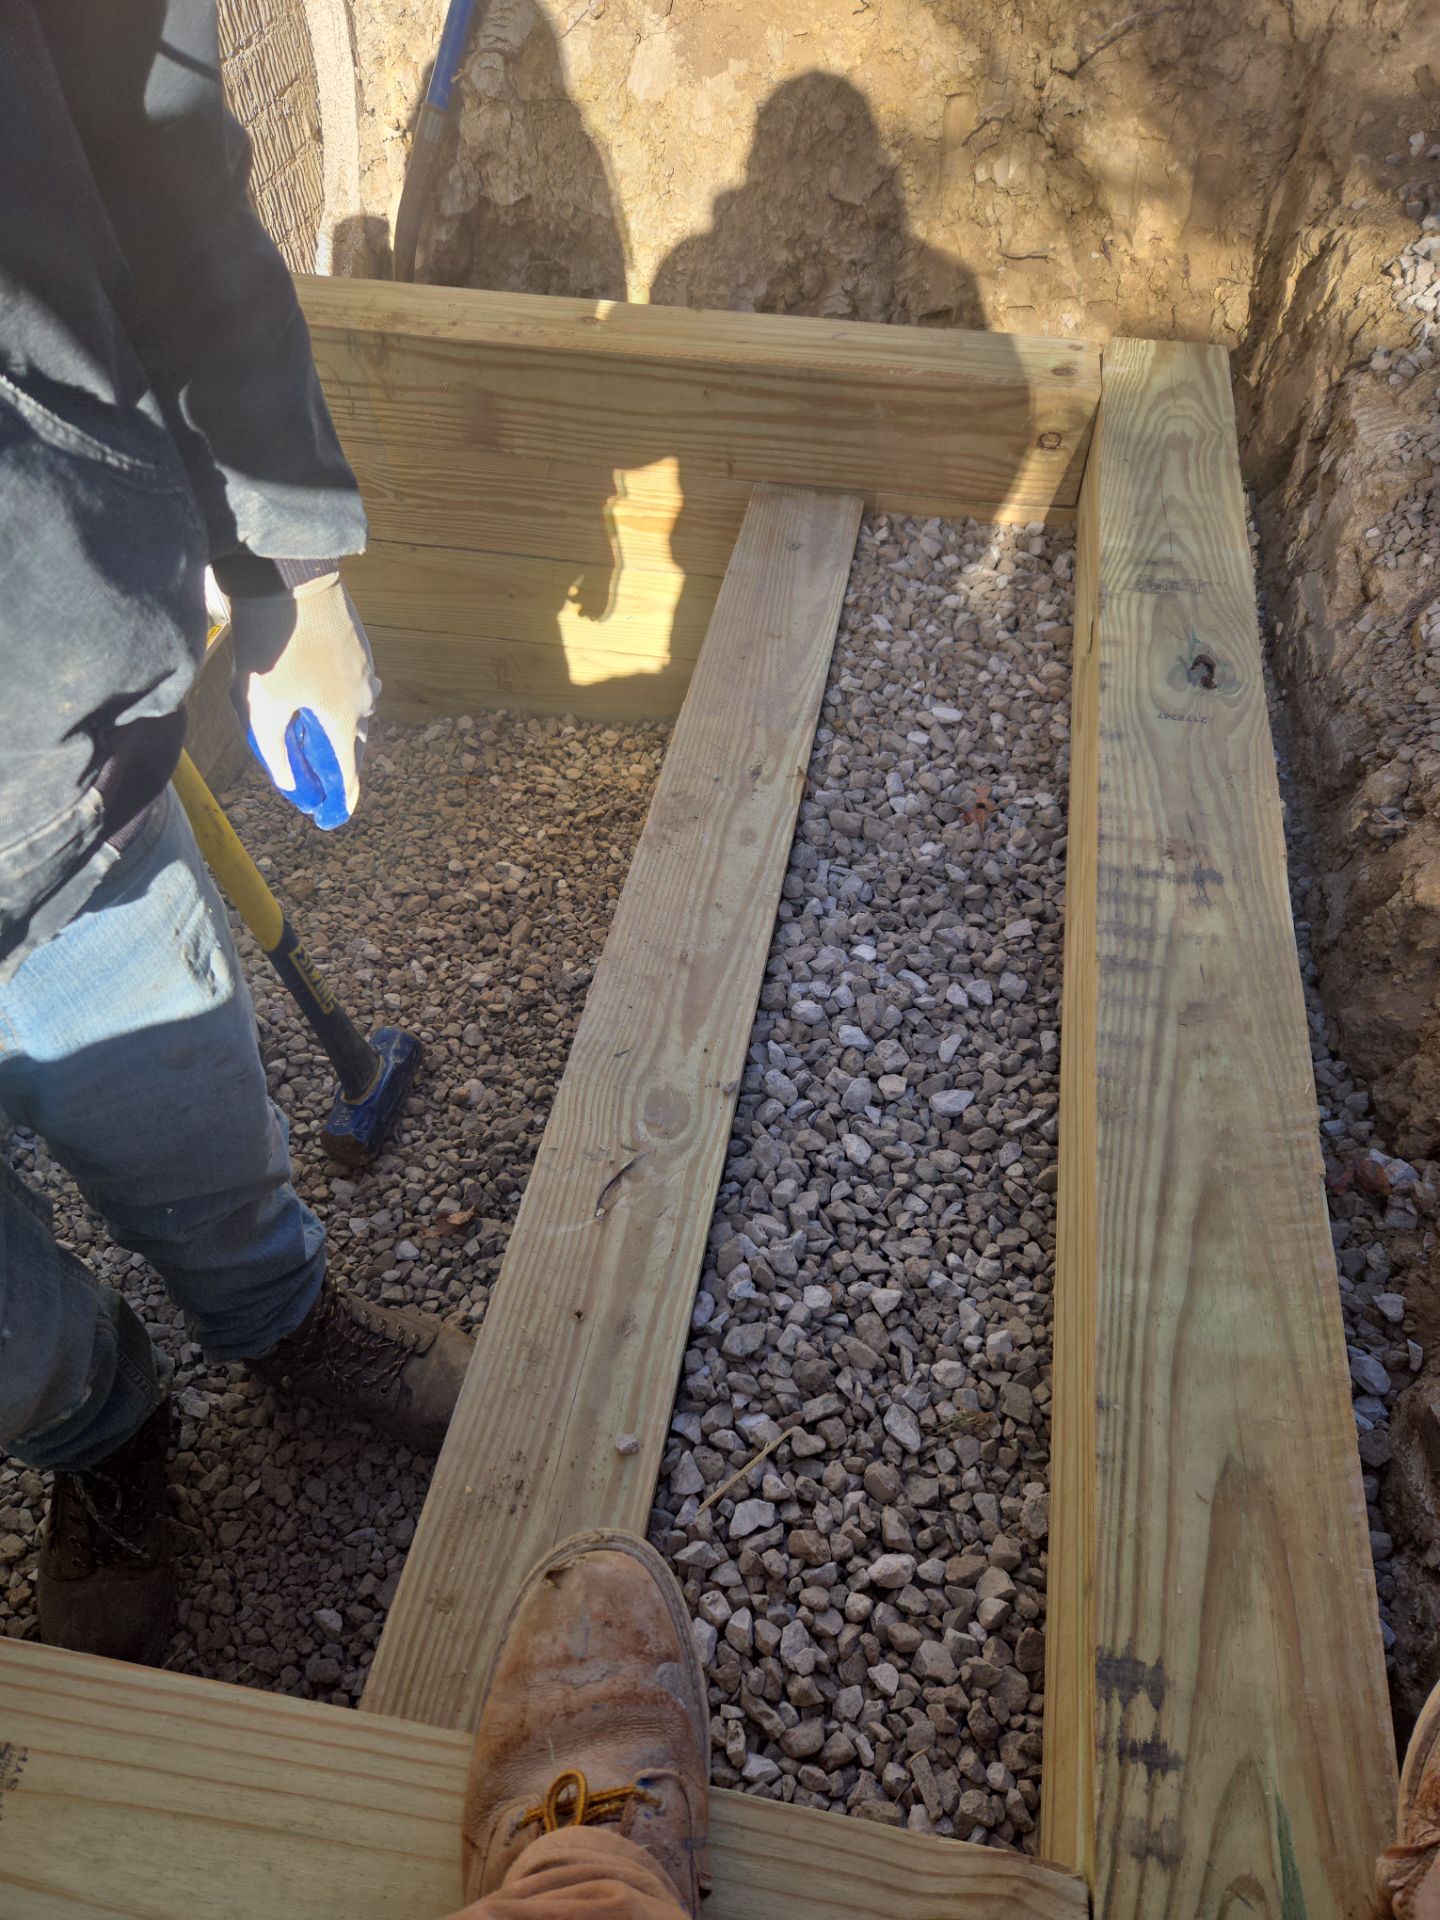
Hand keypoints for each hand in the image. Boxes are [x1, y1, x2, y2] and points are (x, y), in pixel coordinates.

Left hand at [229, 573, 378, 828]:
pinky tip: (321, 686)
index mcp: (343, 717)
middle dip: (341, 757)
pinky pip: (355, 680)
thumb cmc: (272, 646)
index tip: (335, 815)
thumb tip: (286, 781)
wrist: (288, 577)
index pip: (348, 770)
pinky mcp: (358, 642)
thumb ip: (273, 748)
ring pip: (358, 707)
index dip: (342, 796)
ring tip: (319, 726)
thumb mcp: (260, 704)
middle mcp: (364, 696)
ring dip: (341, 722)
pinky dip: (340, 693)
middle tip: (321, 769)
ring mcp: (365, 666)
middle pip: (356, 738)